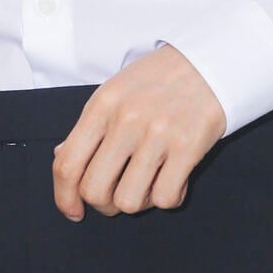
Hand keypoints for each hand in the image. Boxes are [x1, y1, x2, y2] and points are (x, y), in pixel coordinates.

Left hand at [52, 44, 226, 220]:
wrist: (209, 61)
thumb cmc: (159, 79)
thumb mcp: (115, 92)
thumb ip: (89, 127)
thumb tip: (62, 159)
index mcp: (102, 106)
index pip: (67, 165)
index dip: (64, 197)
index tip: (74, 210)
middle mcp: (125, 120)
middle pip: (94, 191)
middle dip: (104, 204)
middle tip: (118, 194)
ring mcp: (157, 134)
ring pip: (128, 201)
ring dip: (138, 201)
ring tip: (150, 182)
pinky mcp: (188, 146)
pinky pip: (165, 198)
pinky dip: (169, 196)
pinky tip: (174, 178)